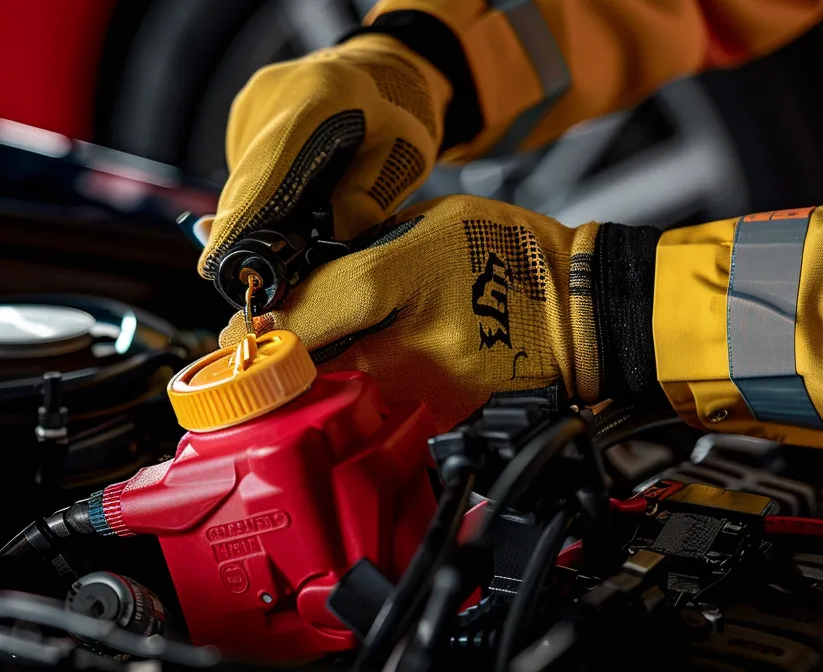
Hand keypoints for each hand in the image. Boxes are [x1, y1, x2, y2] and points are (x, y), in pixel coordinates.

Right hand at [197, 34, 451, 280]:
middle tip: (259, 276)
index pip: (273, 168)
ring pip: (241, 181)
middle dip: (248, 233)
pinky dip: (262, 195)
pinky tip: (293, 194)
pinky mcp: (243, 112)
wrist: (382, 71)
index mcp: (325, 96)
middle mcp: (276, 94)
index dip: (245, 220)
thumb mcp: (402, 162)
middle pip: (248, 180)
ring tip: (301, 222)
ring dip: (259, 215)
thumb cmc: (397, 120)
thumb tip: (315, 255)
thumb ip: (363, 204)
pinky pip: (243, 170)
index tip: (221, 263)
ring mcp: (253, 102)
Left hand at [219, 195, 607, 429]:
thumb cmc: (512, 256)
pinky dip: (362, 397)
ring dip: (319, 379)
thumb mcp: (429, 225)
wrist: (588, 313)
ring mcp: (422, 391)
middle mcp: (404, 346)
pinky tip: (373, 374)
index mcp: (396, 283)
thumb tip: (294, 269)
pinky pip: (379, 412)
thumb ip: (361, 247)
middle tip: (265, 347)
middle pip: (308, 365)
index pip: (299, 315)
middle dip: (282, 358)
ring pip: (339, 394)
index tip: (234, 334)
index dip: (256, 328)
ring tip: (327, 354)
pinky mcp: (440, 420)